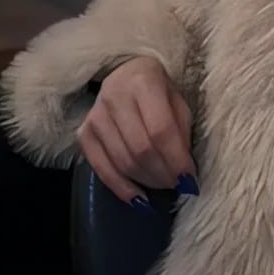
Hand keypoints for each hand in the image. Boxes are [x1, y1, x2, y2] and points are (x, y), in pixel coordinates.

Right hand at [75, 56, 198, 210]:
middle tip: (179, 185)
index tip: (191, 180)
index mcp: (144, 83)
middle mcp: (115, 97)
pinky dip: (121, 188)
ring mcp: (94, 117)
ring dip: (147, 182)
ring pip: (122, 161)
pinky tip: (139, 200)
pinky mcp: (82, 134)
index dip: (177, 159)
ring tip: (165, 186)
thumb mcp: (178, 101)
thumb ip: (181, 131)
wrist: (125, 74)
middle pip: (140, 149)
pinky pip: (101, 169)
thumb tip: (185, 172)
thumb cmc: (159, 90)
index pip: (161, 130)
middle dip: (163, 174)